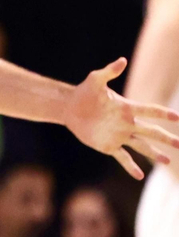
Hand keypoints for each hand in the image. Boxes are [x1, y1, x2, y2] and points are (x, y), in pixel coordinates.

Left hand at [65, 58, 178, 178]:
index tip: (177, 117)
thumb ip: (109, 71)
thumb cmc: (84, 92)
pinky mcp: (109, 146)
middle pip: (150, 131)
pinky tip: (139, 176)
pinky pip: (123, 157)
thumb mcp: (95, 80)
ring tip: (168, 161)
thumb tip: (122, 60)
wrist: (70, 108)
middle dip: (165, 137)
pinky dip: (131, 166)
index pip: (149, 111)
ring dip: (154, 153)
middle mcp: (127, 123)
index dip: (162, 114)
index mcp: (126, 108)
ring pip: (141, 146)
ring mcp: (120, 135)